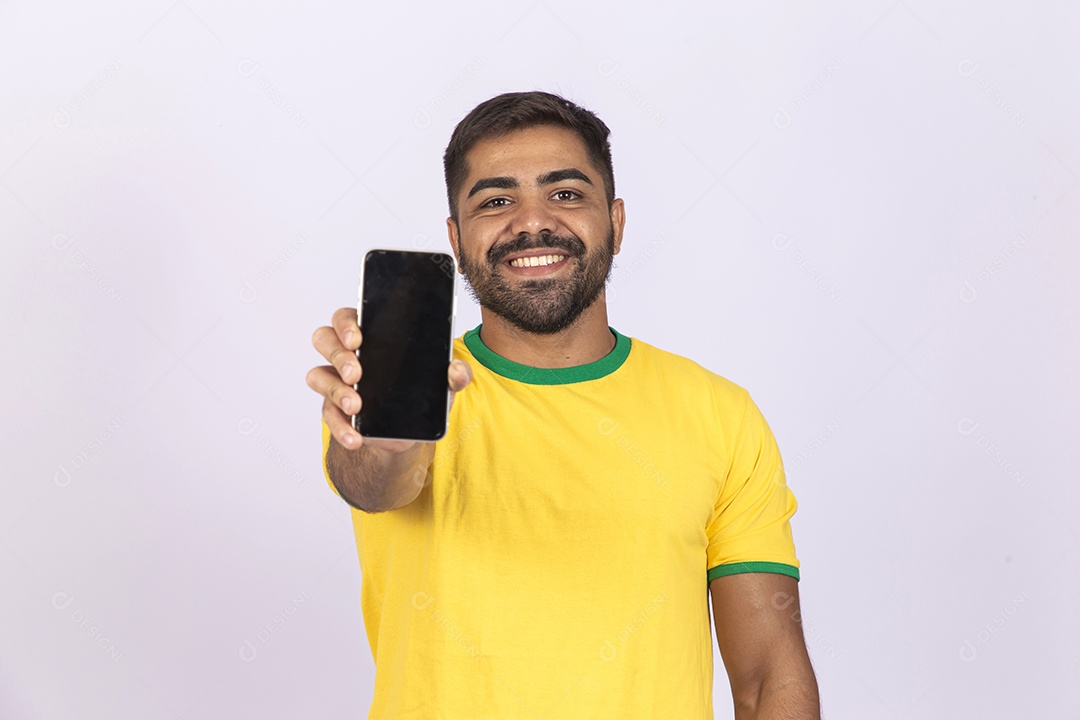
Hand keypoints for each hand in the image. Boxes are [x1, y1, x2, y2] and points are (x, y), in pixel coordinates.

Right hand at [306, 307, 471, 451]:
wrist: (409, 431)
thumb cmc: (419, 393)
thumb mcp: (441, 383)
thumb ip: (455, 374)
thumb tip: (458, 370)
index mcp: (371, 336)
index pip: (347, 318)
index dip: (346, 324)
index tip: (357, 339)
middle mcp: (347, 354)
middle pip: (324, 339)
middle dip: (338, 355)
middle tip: (356, 373)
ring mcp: (336, 381)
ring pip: (317, 375)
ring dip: (335, 390)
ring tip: (355, 405)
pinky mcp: (334, 409)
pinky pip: (328, 414)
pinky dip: (341, 427)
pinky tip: (356, 436)